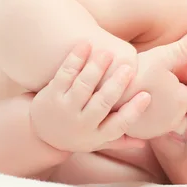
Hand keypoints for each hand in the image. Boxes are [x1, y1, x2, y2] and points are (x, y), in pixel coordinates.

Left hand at [29, 42, 150, 152]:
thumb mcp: (97, 142)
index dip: (134, 111)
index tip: (146, 95)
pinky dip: (75, 59)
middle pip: (101, 104)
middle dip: (116, 86)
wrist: (39, 133)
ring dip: (95, 69)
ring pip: (82, 86)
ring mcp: (64, 108)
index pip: (119, 124)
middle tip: (129, 68)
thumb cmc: (78, 133)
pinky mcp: (51, 94)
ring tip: (107, 53)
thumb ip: (121, 140)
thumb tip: (144, 141)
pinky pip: (64, 74)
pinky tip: (85, 45)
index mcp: (97, 135)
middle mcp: (81, 124)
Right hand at [125, 37, 186, 139]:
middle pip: (181, 111)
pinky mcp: (141, 136)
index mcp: (182, 101)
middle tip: (156, 88)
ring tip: (146, 95)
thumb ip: (184, 50)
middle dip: (174, 102)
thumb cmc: (136, 71)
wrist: (104, 90)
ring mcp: (156, 131)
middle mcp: (173, 121)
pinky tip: (137, 107)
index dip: (179, 86)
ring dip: (161, 112)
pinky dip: (147, 120)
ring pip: (166, 121)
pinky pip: (150, 128)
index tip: (165, 78)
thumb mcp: (161, 56)